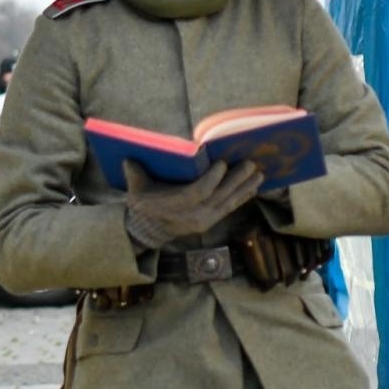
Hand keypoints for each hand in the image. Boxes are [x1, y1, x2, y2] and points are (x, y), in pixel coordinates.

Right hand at [123, 160, 263, 249]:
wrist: (148, 231)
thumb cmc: (142, 204)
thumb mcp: (136, 188)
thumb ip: (134, 172)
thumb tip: (130, 157)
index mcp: (177, 205)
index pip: (199, 192)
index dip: (212, 178)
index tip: (222, 163)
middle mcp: (194, 215)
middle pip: (220, 196)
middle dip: (237, 180)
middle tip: (251, 164)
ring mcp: (205, 220)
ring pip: (228, 203)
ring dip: (245, 188)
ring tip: (259, 174)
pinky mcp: (211, 222)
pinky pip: (230, 209)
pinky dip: (242, 198)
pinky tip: (254, 188)